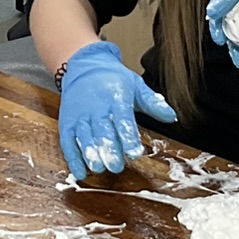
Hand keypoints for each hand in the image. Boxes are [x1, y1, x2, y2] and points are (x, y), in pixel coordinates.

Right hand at [56, 41, 178, 179]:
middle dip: (109, 149)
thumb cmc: (113, 79)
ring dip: (90, 153)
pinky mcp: (67, 123)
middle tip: (116, 166)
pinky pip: (68, 141)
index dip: (128, 136)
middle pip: (102, 130)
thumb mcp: (135, 85)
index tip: (135, 153)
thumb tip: (172, 117)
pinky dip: (72, 158)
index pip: (123, 118)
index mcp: (116, 97)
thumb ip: (152, 103)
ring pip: (84, 136)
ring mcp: (80, 116)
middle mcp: (96, 107)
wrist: (84, 65)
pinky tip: (80, 172)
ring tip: (98, 168)